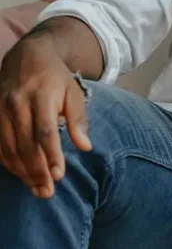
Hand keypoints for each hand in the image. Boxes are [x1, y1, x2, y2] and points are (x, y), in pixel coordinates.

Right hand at [0, 37, 91, 198]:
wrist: (27, 57)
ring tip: (36, 188)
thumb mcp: (73, 92)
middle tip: (47, 192)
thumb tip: (86, 147)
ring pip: (9, 147)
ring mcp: (1, 110)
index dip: (51, 155)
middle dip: (36, 170)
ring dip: (22, 171)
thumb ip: (78, 119)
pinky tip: (21, 174)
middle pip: (25, 144)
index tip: (59, 175)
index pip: (45, 131)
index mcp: (41, 96)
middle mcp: (17, 103)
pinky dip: (9, 162)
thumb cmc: (56, 78)